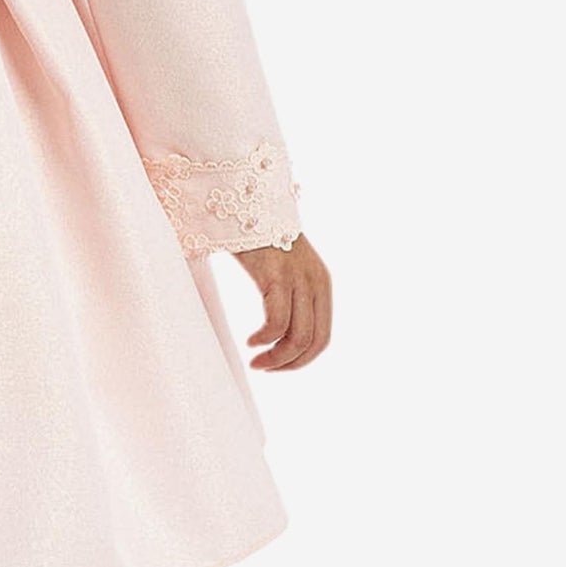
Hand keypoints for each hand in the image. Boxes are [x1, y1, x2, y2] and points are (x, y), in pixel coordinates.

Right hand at [237, 232, 330, 371]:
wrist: (242, 199)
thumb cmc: (254, 235)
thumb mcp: (280, 267)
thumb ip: (286, 293)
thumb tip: (276, 329)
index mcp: (321, 283)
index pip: (322, 338)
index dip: (301, 360)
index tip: (276, 365)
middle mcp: (315, 282)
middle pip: (313, 343)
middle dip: (288, 364)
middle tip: (263, 367)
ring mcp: (298, 278)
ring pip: (297, 338)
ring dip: (276, 358)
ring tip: (256, 361)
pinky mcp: (276, 275)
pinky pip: (277, 323)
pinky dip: (265, 340)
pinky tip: (251, 341)